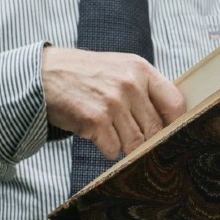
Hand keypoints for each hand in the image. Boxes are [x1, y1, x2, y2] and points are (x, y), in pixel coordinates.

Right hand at [42, 46, 185, 159]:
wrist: (44, 74)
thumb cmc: (86, 75)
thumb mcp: (120, 69)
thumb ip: (145, 88)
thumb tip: (172, 118)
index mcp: (140, 70)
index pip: (175, 103)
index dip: (176, 124)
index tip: (170, 133)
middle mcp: (130, 85)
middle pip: (156, 130)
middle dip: (146, 140)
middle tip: (132, 136)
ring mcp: (113, 103)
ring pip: (135, 144)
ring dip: (124, 145)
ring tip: (110, 131)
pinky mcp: (96, 120)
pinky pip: (113, 150)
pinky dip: (106, 149)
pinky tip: (96, 134)